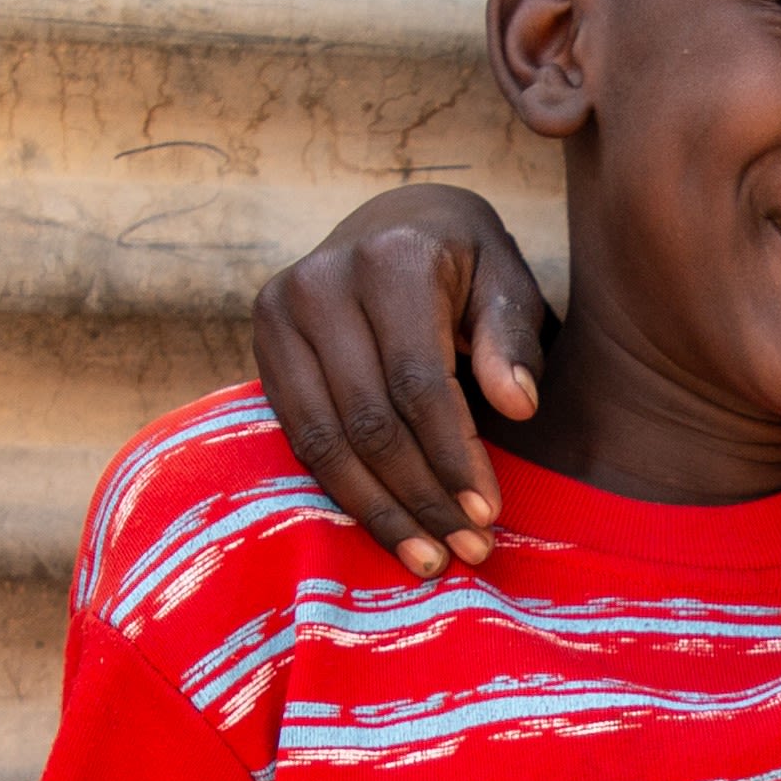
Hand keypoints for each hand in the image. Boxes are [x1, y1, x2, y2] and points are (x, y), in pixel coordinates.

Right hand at [248, 186, 551, 575]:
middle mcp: (321, 284)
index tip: (489, 513)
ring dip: (380, 509)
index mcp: (391, 260)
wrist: (400, 222)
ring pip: (325, 438)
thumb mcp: (507, 285)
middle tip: (470, 550)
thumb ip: (511, 342)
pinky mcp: (262, 345)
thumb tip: (518, 407)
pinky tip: (387, 528)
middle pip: (370, 418)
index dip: (453, 455)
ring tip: (429, 558)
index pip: (419, 382)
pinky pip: (300, 435)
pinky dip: (345, 489)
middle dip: (422, 494)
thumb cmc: (470, 265)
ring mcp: (280, 314)